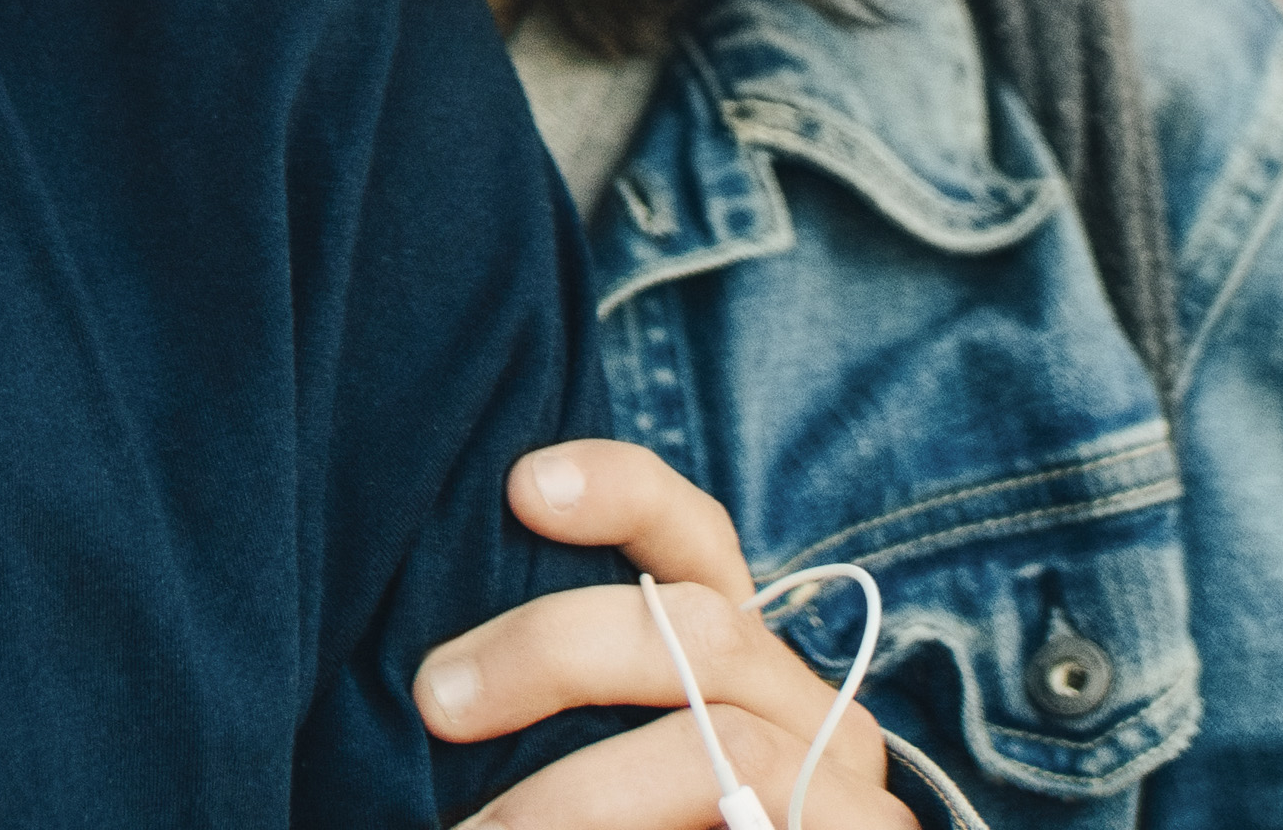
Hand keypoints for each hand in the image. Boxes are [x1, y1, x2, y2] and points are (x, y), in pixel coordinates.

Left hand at [421, 441, 914, 829]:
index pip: (697, 543)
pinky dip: (617, 816)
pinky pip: (754, 815)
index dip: (623, 490)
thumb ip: (553, 718)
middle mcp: (810, 711)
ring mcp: (846, 795)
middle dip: (554, 647)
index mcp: (738, 670)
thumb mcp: (589, 780)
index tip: (524, 486)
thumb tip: (438, 671)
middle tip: (437, 697)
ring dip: (578, 794)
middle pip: (698, 628)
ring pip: (720, 746)